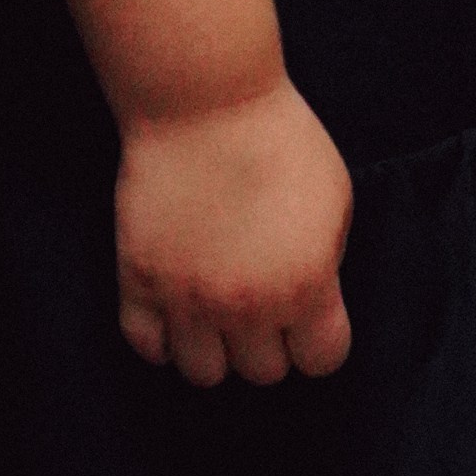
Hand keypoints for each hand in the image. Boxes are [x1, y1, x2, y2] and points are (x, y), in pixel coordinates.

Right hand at [115, 80, 352, 387]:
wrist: (206, 100)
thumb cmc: (280, 137)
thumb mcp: (335, 197)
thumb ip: (328, 262)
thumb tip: (312, 300)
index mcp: (305, 285)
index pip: (322, 362)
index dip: (319, 341)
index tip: (310, 319)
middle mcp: (247, 306)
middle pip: (263, 373)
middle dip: (268, 342)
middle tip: (262, 302)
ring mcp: (188, 299)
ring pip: (204, 374)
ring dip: (215, 348)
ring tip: (218, 312)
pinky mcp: (140, 282)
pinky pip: (146, 348)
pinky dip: (161, 339)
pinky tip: (176, 311)